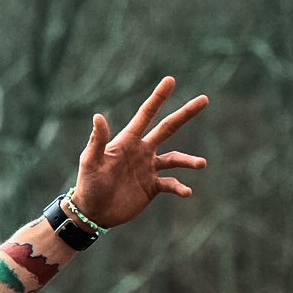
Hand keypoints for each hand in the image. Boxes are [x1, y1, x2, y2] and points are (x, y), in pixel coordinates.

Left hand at [69, 77, 208, 228]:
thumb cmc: (88, 184)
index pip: (146, 115)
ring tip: (201, 163)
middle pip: (167, 128)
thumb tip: (98, 116)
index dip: (158, 98)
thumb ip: (97, 141)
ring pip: (175, 158)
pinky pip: (171, 184)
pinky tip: (187, 191)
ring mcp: (149, 168)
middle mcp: (142, 151)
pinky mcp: (152, 187)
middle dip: (185, 114)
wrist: (93, 212)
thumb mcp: (91, 161)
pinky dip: (180, 187)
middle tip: (204, 99)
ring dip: (188, 160)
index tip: (170, 80)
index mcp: (128, 141)